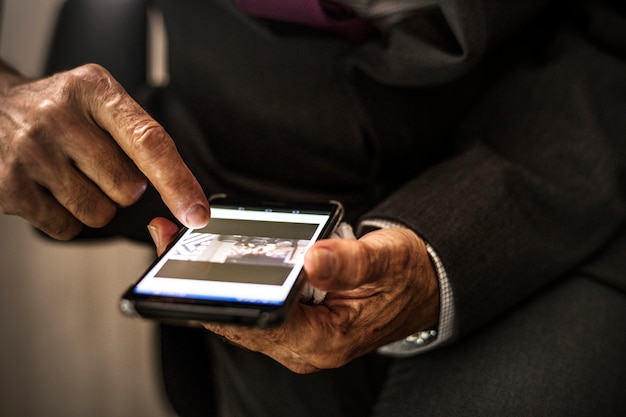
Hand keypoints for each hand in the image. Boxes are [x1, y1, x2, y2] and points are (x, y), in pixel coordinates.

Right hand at [0, 63, 209, 238]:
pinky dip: (68, 218)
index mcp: (95, 89)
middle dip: (122, 187)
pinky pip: (67, 228)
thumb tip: (187, 200)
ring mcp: (31, 152)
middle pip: (127, 188)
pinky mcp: (9, 186)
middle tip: (94, 163)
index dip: (178, 182)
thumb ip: (142, 139)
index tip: (197, 213)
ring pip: (100, 214)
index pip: (149, 142)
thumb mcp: (100, 102)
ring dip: (95, 204)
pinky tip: (50, 188)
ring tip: (70, 174)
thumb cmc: (59, 110)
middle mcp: (59, 115)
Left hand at [148, 217, 439, 373]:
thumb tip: (313, 261)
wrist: (420, 287)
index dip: (221, 296)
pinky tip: (214, 256)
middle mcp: (305, 347)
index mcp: (325, 340)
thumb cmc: (404, 274)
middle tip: (167, 242)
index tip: (185, 266)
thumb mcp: (385, 260)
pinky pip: (254, 309)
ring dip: (210, 283)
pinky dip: (231, 283)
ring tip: (179, 242)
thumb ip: (349, 263)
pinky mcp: (295, 326)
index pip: (261, 323)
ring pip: (242, 315)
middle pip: (240, 321)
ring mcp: (297, 339)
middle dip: (199, 286)